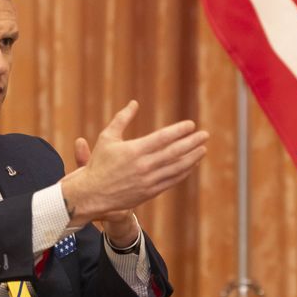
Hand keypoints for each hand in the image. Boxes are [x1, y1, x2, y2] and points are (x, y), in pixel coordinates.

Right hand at [60, 101, 207, 226]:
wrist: (91, 194)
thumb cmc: (98, 163)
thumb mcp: (107, 137)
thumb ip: (122, 119)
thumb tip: (134, 103)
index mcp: (134, 150)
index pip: (163, 138)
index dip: (179, 131)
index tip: (191, 125)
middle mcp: (144, 166)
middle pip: (174, 152)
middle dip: (192, 142)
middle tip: (205, 135)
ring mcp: (148, 181)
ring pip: (176, 168)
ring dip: (192, 158)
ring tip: (203, 149)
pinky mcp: (149, 193)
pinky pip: (171, 181)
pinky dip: (183, 172)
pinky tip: (191, 165)